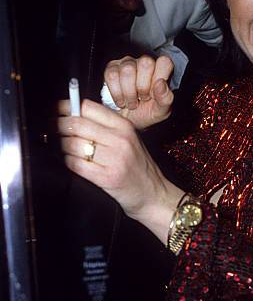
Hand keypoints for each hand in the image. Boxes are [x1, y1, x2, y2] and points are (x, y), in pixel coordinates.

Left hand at [58, 99, 182, 241]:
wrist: (153, 194)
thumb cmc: (138, 167)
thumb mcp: (129, 139)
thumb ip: (105, 126)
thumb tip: (72, 114)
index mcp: (124, 126)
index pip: (88, 107)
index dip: (66, 106)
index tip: (56, 109)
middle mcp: (120, 139)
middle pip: (77, 124)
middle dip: (57, 125)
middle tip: (50, 128)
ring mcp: (114, 158)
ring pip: (72, 144)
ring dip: (61, 146)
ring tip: (61, 148)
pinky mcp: (107, 177)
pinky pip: (75, 164)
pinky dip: (67, 162)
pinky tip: (70, 161)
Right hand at [104, 55, 174, 129]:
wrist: (126, 122)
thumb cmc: (146, 113)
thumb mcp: (161, 111)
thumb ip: (166, 98)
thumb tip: (161, 82)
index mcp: (161, 71)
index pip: (164, 62)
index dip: (160, 77)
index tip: (155, 92)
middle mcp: (145, 63)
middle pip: (146, 63)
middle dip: (143, 86)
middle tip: (142, 98)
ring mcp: (127, 64)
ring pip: (128, 70)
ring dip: (128, 92)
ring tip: (131, 102)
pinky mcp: (111, 68)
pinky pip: (112, 75)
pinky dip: (116, 93)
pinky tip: (121, 99)